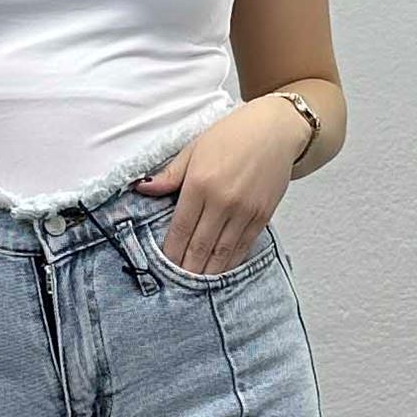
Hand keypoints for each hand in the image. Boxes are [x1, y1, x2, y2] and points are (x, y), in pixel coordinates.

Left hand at [130, 98, 301, 273]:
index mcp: (200, 183)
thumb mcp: (194, 149)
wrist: (274, 130)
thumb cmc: (231, 135)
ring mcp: (245, 210)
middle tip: (176, 286)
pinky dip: (230, 261)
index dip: (171, 251)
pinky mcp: (263, 216)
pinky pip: (244, 246)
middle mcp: (223, 200)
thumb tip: (142, 188)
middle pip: (200, 245)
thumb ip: (169, 174)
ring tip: (196, 285)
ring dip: (208, 272)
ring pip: (222, 251)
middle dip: (187, 268)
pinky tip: (221, 270)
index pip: (181, 227)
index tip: (162, 265)